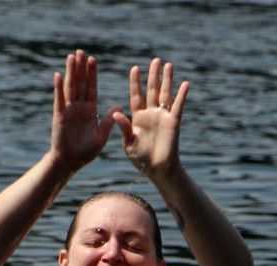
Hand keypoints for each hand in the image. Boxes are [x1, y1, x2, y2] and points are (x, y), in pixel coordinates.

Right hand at [51, 50, 117, 173]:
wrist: (69, 164)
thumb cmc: (84, 153)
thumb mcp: (101, 136)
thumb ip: (108, 121)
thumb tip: (118, 107)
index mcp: (89, 111)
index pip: (91, 88)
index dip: (92, 74)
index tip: (92, 60)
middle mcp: (78, 108)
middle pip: (80, 83)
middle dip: (81, 68)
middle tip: (81, 51)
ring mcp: (68, 111)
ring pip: (70, 88)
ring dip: (71, 72)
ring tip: (71, 56)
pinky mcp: (59, 117)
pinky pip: (59, 100)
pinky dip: (58, 88)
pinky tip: (58, 75)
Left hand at [113, 58, 188, 179]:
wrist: (156, 169)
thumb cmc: (140, 159)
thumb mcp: (128, 143)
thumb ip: (124, 128)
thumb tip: (116, 113)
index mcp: (137, 118)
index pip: (136, 96)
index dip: (135, 83)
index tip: (134, 68)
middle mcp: (150, 114)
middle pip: (152, 90)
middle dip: (153, 76)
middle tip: (155, 60)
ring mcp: (162, 117)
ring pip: (165, 94)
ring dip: (167, 80)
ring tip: (168, 65)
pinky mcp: (173, 122)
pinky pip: (178, 106)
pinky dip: (181, 95)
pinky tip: (184, 84)